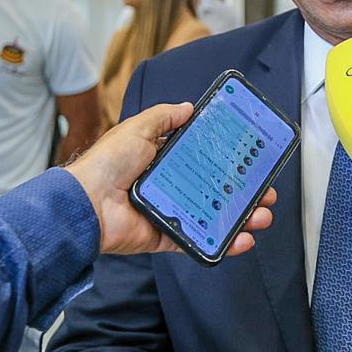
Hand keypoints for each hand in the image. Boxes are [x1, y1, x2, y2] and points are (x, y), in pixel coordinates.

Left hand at [65, 102, 274, 255]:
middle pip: (216, 190)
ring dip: (240, 218)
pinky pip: (198, 242)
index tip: (252, 162)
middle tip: (265, 192)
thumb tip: (189, 107)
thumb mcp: (137, 128)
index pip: (205, 161)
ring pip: (213, 218)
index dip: (229, 162)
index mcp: (164, 161)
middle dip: (243, 193)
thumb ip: (164, 116)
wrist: (86, 202)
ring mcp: (170, 213)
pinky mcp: (166, 237)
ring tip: (261, 216)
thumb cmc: (108, 163)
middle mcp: (170, 187)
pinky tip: (242, 239)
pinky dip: (222, 244)